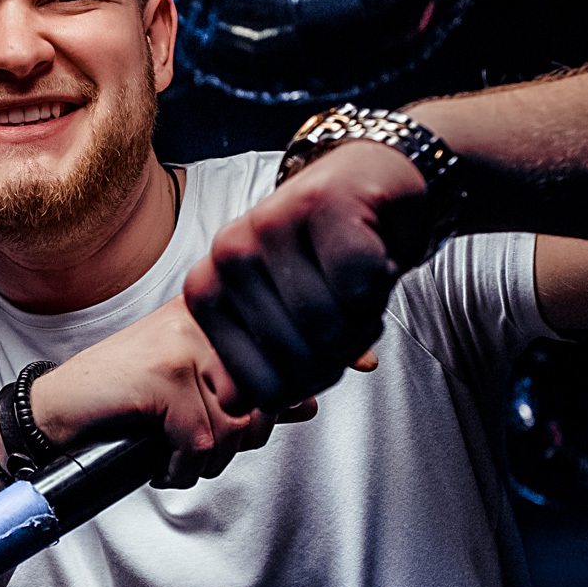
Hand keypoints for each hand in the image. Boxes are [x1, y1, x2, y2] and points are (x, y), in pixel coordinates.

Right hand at [29, 295, 312, 487]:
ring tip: (170, 455)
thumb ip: (248, 393)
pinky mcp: (164, 376)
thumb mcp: (192, 391)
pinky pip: (198, 442)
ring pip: (232, 428)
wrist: (55, 412)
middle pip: (261, 403)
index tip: (309, 388)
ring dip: (202, 462)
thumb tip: (308, 403)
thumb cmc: (122, 401)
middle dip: (233, 444)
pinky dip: (178, 469)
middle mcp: (202, 320)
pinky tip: (157, 462)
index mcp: (213, 315)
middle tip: (191, 447)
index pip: (280, 359)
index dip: (280, 397)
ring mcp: (182, 345)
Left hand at [183, 140, 427, 410]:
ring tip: (359, 288)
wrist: (368, 184)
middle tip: (348, 317)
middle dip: (339, 353)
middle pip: (297, 359)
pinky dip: (381, 282)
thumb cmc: (321, 260)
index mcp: (205, 290)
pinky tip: (374, 258)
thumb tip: (231, 402)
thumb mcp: (278, 317)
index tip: (316, 353)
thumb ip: (251, 364)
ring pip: (328, 324)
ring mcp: (269, 222)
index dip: (305, 387)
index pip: (258, 387)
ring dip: (363, 318)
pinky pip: (359, 283)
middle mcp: (227, 253)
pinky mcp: (321, 201)